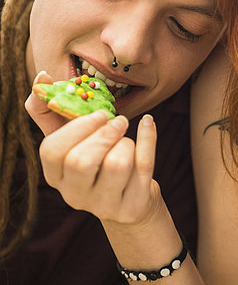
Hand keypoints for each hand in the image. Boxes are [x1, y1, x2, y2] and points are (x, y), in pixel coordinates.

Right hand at [25, 71, 159, 224]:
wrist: (129, 193)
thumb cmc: (95, 155)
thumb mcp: (71, 136)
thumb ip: (50, 108)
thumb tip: (42, 77)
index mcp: (55, 176)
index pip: (52, 151)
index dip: (77, 127)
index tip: (98, 113)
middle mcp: (74, 195)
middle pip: (82, 161)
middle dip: (104, 133)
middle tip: (117, 121)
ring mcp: (104, 204)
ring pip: (117, 165)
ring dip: (126, 141)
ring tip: (126, 139)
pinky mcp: (132, 206)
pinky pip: (144, 165)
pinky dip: (149, 137)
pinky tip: (148, 123)